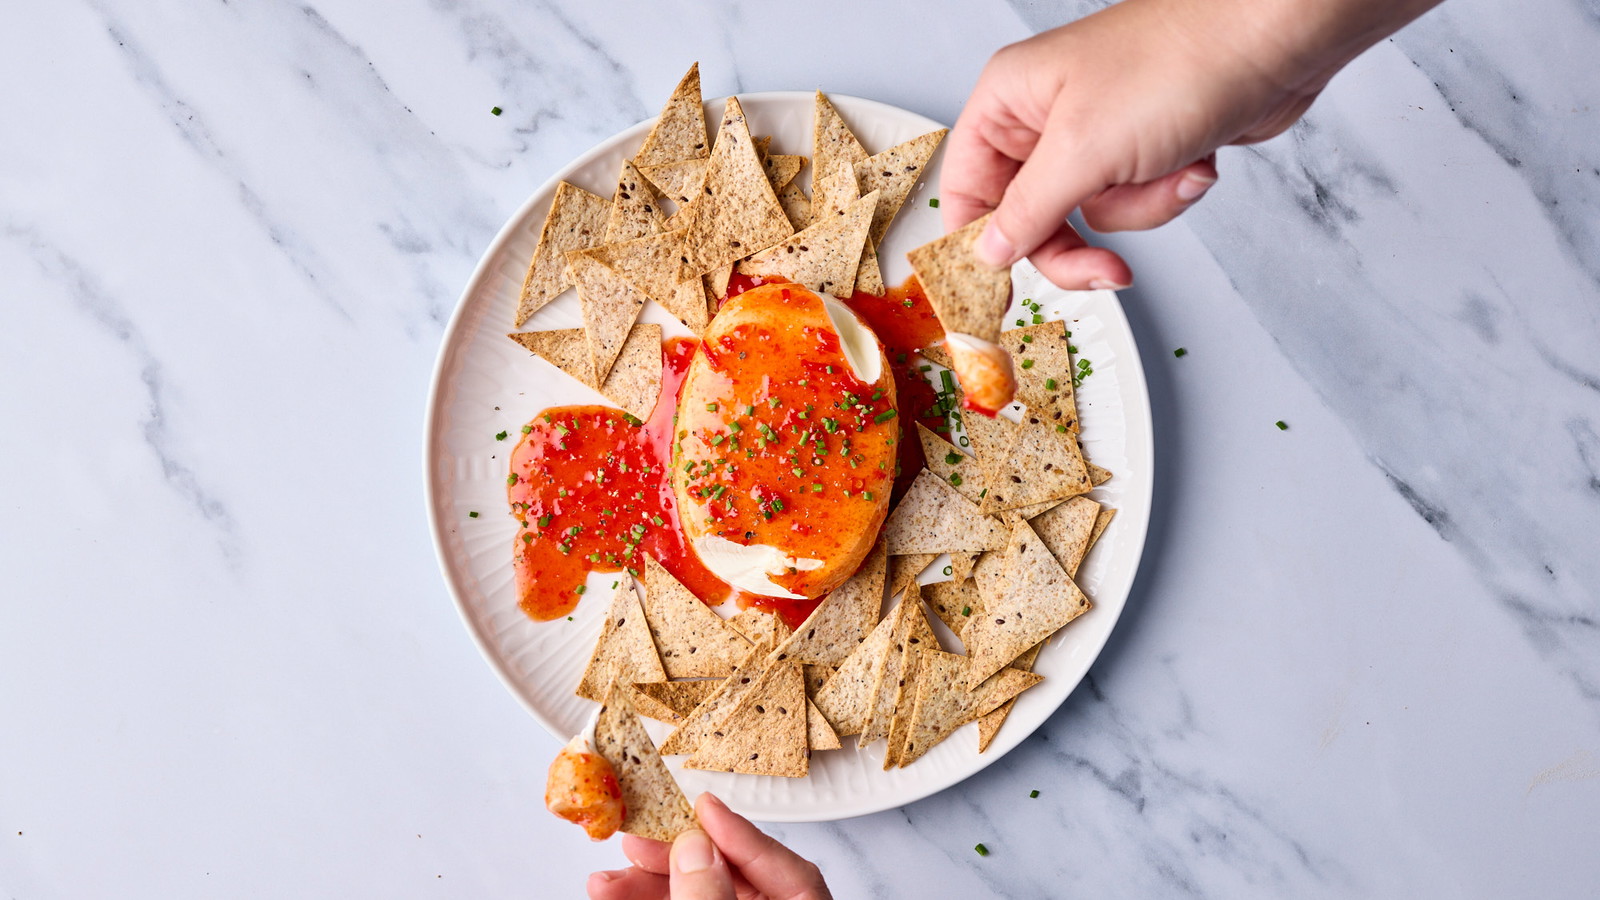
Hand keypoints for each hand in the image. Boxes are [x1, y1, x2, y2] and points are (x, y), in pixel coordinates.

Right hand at [587, 793, 830, 899]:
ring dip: (649, 886)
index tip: (703, 806)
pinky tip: (616, 895)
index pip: (794, 874)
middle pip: (735, 881)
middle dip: (679, 860)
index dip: (743, 836)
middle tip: (637, 840)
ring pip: (700, 899)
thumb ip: (710, 898)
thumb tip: (693, 849)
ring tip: (606, 881)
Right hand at [941, 0, 1441, 287]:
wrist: (1273, 39)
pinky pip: (1137, 203)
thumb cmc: (1179, 60)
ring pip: (1092, 216)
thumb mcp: (1083, 151)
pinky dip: (1168, 194)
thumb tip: (991, 251)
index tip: (1001, 284)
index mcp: (1010, 99)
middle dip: (1077, 243)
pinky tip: (1192, 163)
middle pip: (1031, 216)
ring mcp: (1099, 132)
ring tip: (1168, 173)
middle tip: (1104, 269)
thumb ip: (1027, 211)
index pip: (966, 187)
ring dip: (1138, 210)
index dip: (980, 239)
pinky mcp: (1144, 147)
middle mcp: (1047, 116)